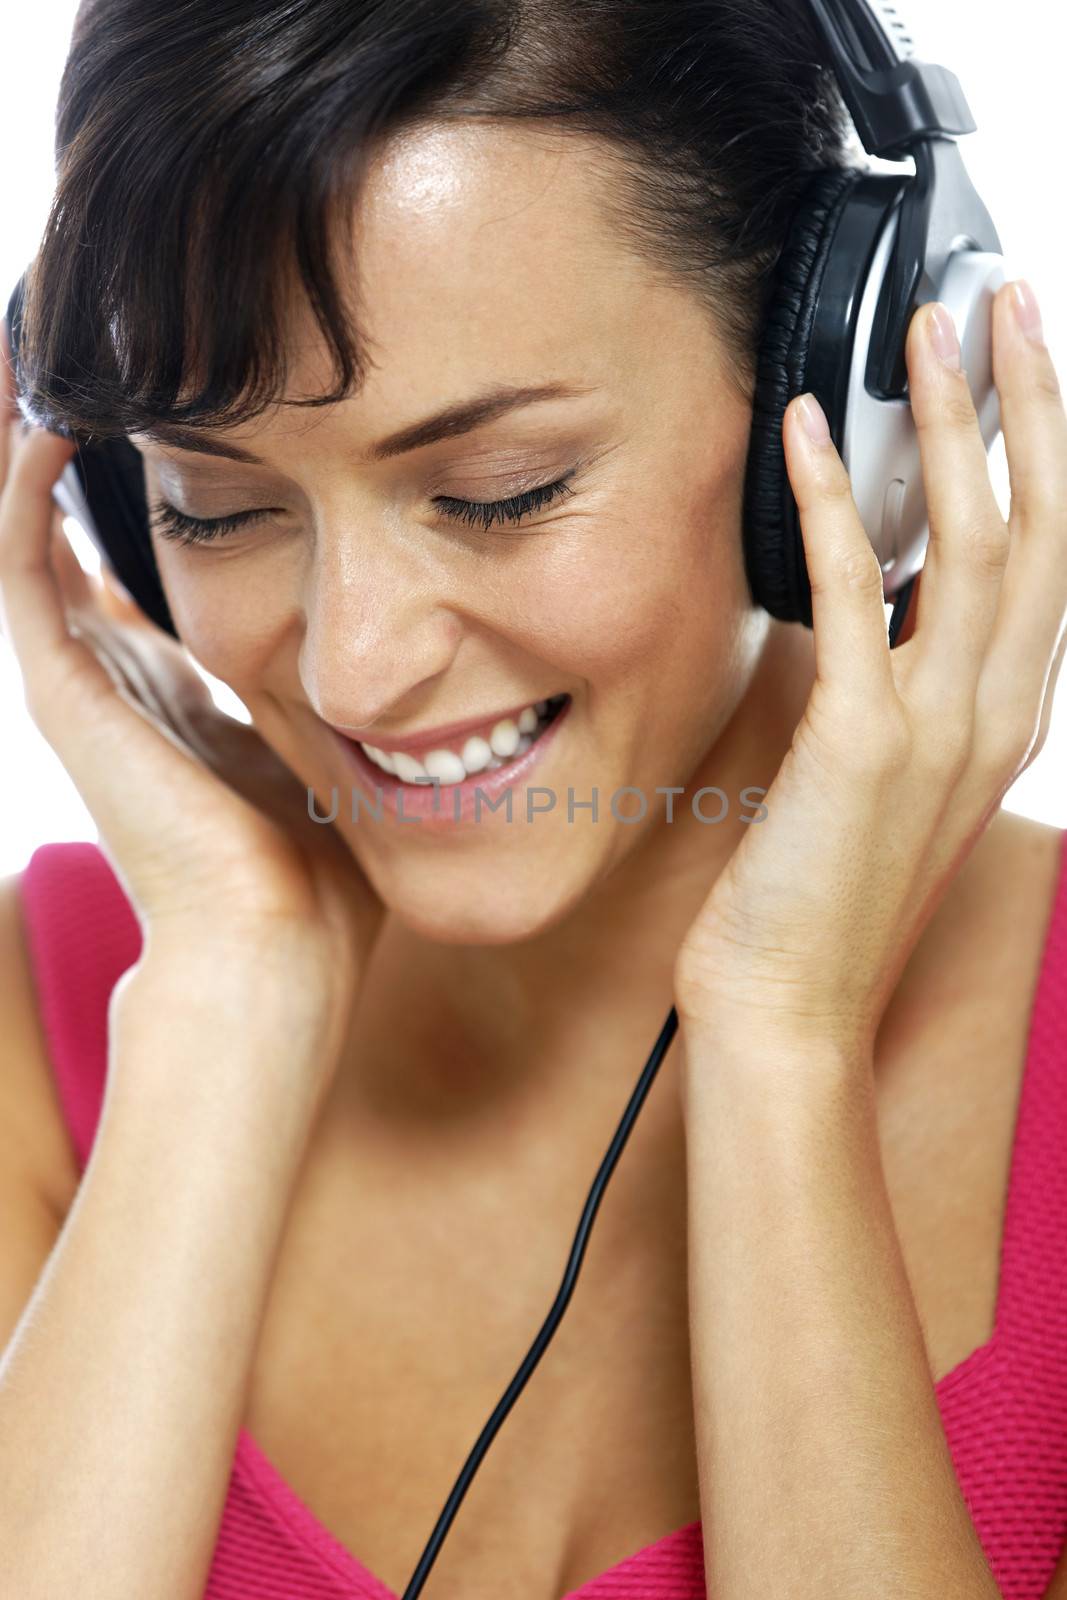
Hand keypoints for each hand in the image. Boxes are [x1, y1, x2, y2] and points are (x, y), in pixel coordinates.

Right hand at [0, 325, 384, 1087]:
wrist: (278, 949)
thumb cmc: (321, 875)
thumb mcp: (335, 751)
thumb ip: (344, 699)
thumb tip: (418, 663)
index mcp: (177, 694)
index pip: (149, 572)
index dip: (163, 493)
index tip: (203, 413)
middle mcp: (118, 677)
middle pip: (76, 537)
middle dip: (85, 448)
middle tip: (105, 349)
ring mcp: (81, 680)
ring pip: (27, 531)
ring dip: (37, 442)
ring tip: (55, 343)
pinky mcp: (62, 690)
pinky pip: (19, 561)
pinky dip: (20, 485)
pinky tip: (51, 408)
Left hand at [673, 282, 1066, 1060]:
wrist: (792, 1003)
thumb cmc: (823, 890)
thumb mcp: (887, 774)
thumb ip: (902, 683)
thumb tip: (878, 595)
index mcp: (1005, 719)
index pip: (1050, 560)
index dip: (1049, 453)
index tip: (1028, 367)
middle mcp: (996, 714)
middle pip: (1039, 526)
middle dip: (1030, 402)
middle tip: (1005, 302)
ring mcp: (941, 727)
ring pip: (972, 540)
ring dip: (951, 424)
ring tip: (926, 333)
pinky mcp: (864, 741)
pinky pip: (852, 594)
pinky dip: (829, 505)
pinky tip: (805, 434)